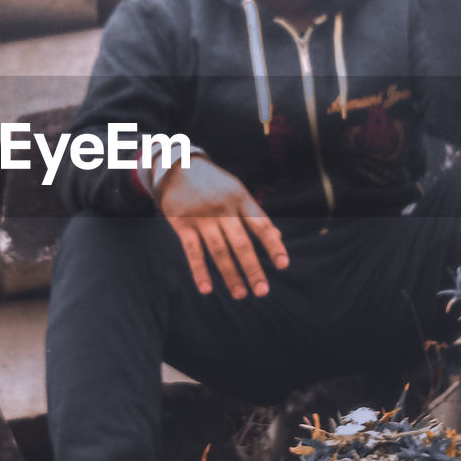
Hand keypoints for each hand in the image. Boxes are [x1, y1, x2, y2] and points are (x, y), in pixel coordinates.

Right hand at [157, 156, 288, 298]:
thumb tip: (278, 237)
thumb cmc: (213, 184)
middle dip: (253, 269)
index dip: (273, 245)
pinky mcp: (182, 223)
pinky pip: (192, 251)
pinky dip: (199, 271)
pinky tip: (206, 289)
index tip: (283, 265)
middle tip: (262, 292)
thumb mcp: (237, 191)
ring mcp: (202, 217)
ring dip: (230, 275)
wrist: (177, 166)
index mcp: (240, 199)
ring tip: (240, 294)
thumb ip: (255, 214)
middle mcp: (223, 208)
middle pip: (241, 243)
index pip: (261, 225)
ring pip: (219, 251)